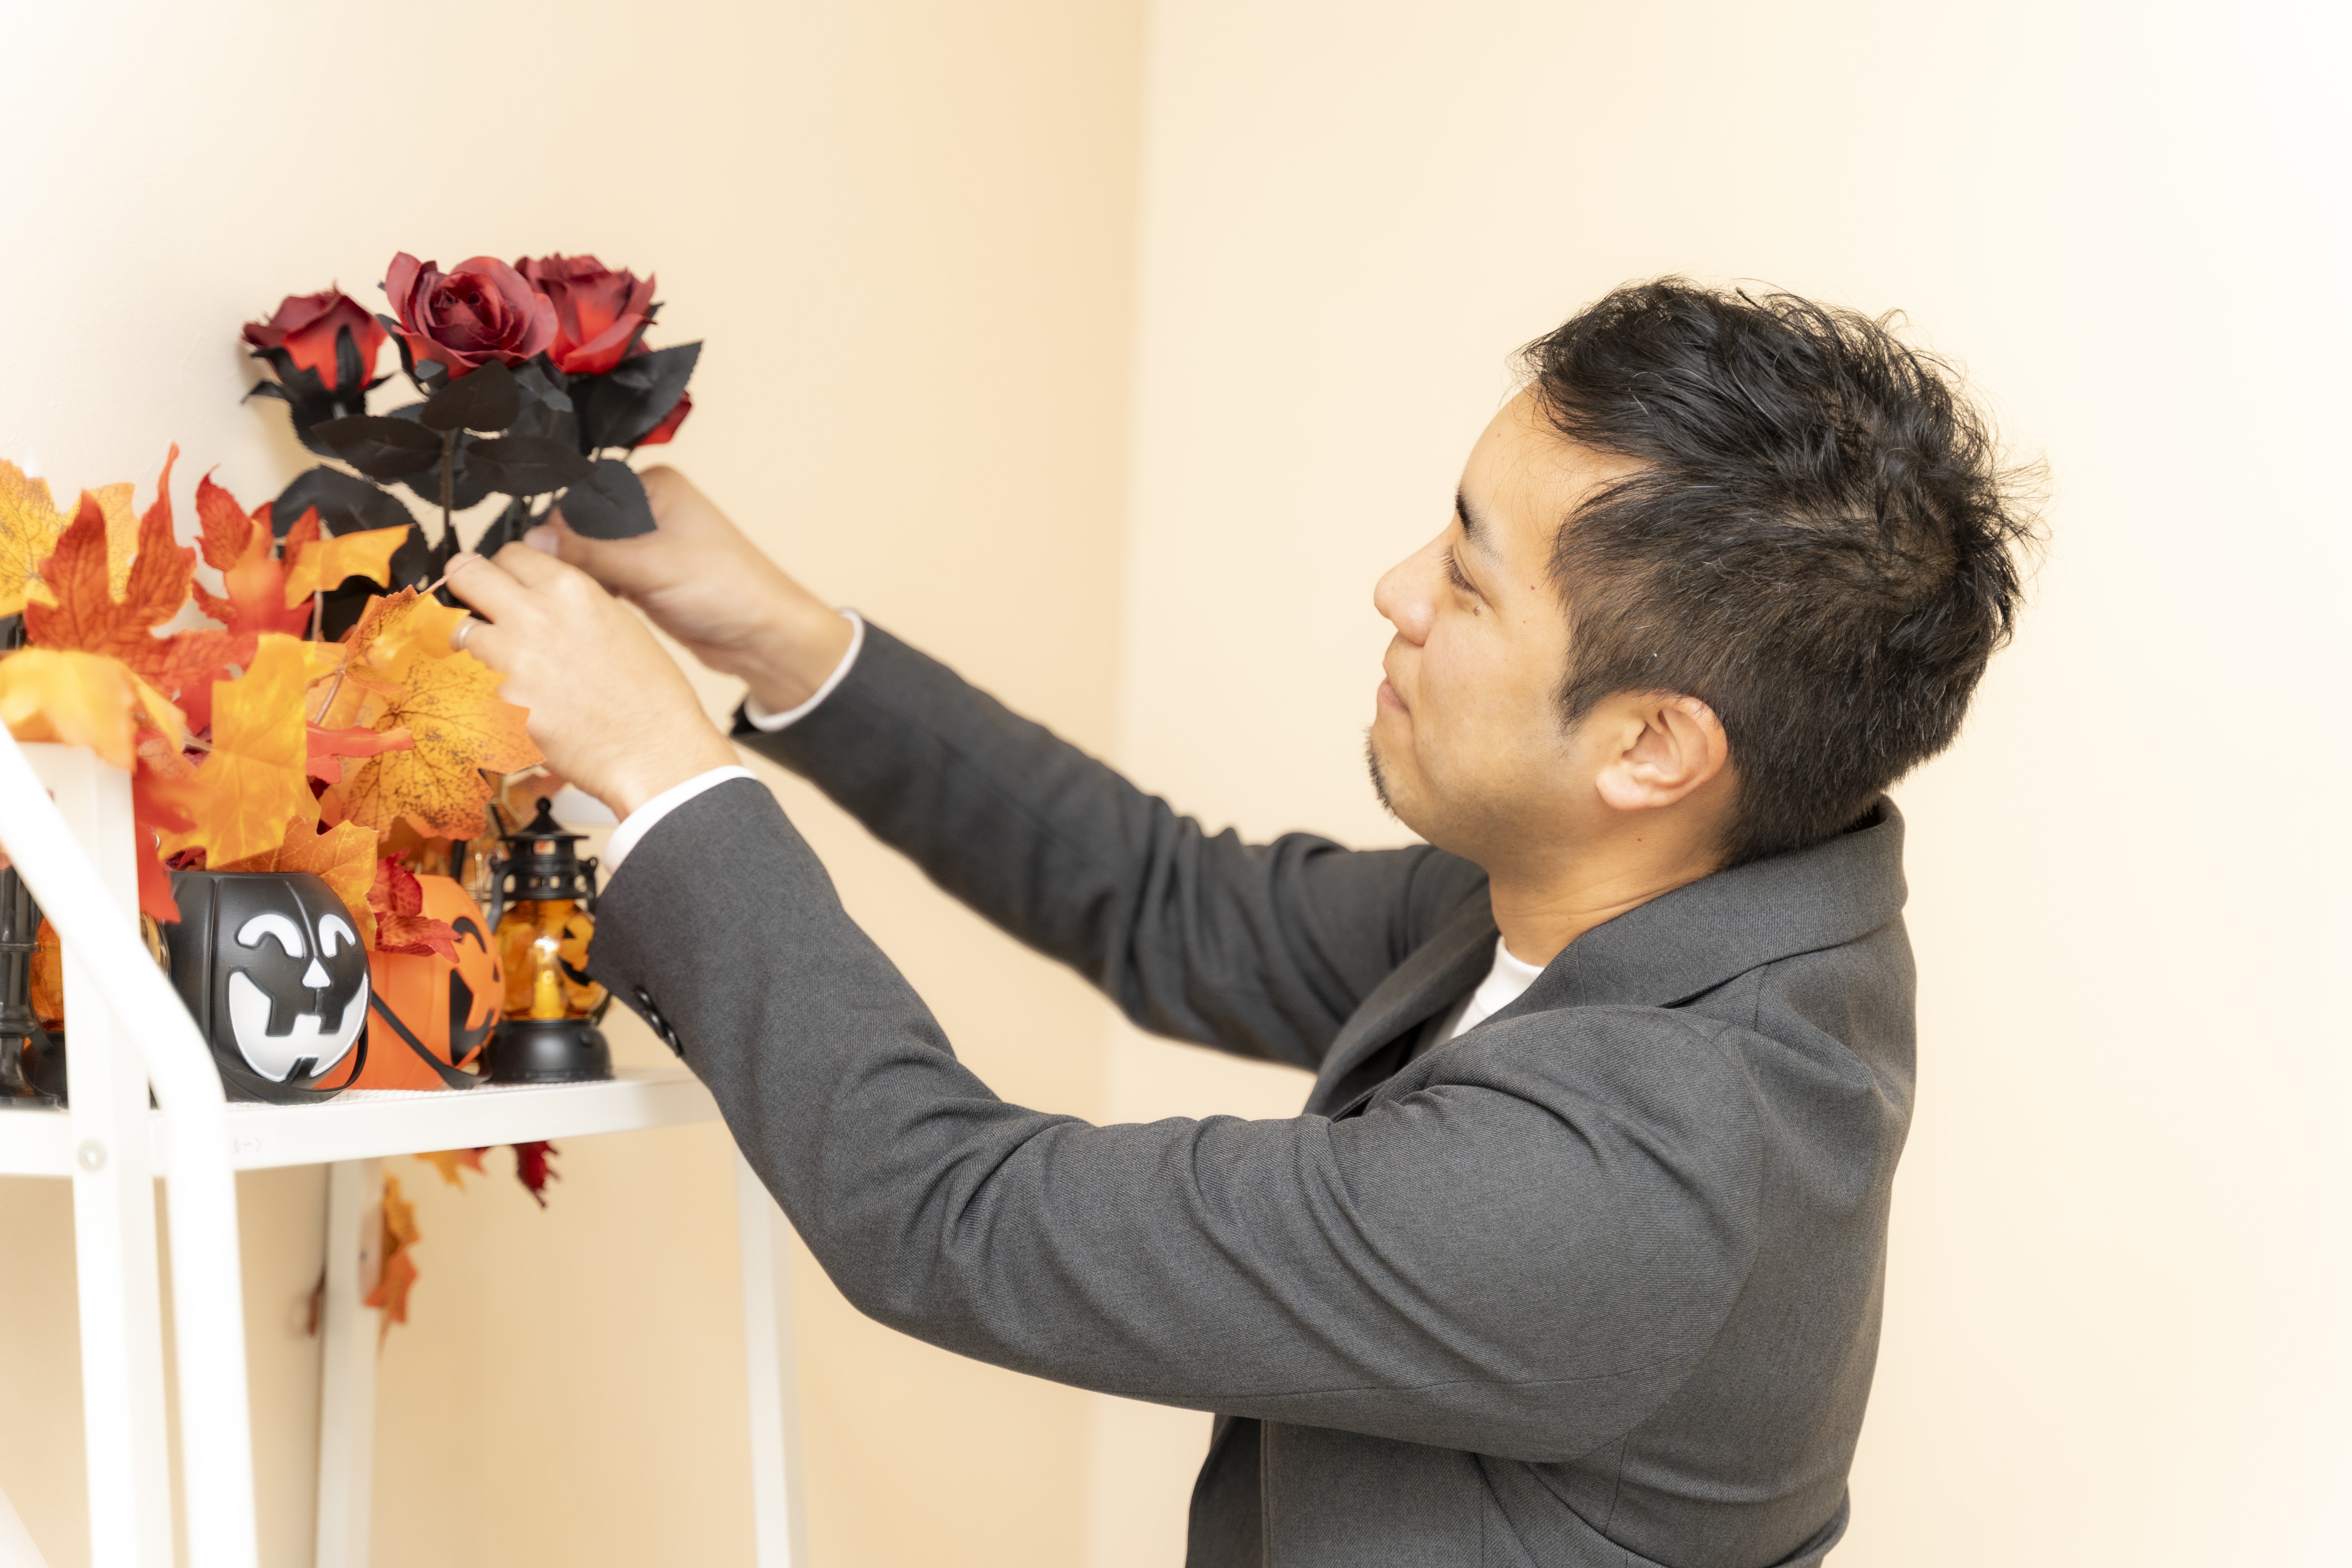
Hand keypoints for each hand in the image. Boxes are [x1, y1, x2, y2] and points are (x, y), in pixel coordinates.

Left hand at [442, 545, 739, 819]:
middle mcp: (532, 617)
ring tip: (498, 663)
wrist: (652, 752)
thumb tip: (538, 594)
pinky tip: (513, 702)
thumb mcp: (619, 624)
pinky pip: (467, 684)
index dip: (506, 569)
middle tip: (473, 602)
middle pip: (466, 574)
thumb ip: (572, 601)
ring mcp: (508, 661)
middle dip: (467, 585)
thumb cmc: (650, 696)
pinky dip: (479, 690)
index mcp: (569, 591)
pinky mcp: (493, 704)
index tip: (505, 583)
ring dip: (471, 642)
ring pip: (457, 631)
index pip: (510, 554)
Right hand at [531, 467, 855, 711]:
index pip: (582, 496)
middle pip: (581, 528)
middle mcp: (648, 509)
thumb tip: (534, 541)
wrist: (763, 636)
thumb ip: (590, 552)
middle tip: (557, 586)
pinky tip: (594, 611)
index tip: (539, 557)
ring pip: (589, 557)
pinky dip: (596, 594)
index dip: (560, 529)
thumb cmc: (728, 588)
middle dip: (570, 557)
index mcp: (653, 485)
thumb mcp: (650, 564)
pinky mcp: (645, 577)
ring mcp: (646, 545)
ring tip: (577, 600)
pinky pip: (603, 580)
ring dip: (582, 579)